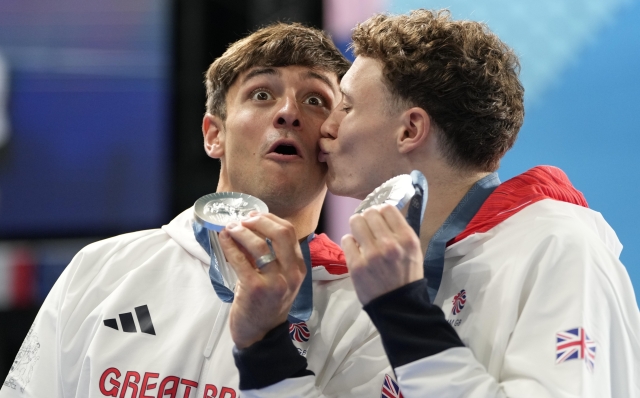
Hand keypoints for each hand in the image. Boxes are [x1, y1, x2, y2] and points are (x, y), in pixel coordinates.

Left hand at [218, 213, 305, 348]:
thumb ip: (273, 256)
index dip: (270, 218)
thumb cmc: (267, 304)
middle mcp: (291, 273)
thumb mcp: (279, 278)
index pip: (289, 232)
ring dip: (241, 232)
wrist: (260, 335)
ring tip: (230, 228)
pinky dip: (230, 246)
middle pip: (280, 232)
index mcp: (299, 267)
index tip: (254, 215)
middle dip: (258, 220)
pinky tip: (223, 240)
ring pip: (259, 244)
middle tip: (242, 219)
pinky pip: (241, 260)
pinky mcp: (255, 288)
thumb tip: (251, 227)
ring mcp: (275, 281)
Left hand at [342, 204, 423, 304]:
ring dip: (357, 227)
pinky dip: (350, 243)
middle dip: (367, 218)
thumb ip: (399, 231)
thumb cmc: (406, 276)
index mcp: (407, 239)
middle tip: (368, 228)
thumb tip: (381, 212)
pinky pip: (346, 240)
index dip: (381, 211)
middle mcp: (390, 244)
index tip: (379, 218)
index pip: (387, 208)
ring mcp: (371, 255)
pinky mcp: (356, 265)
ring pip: (355, 222)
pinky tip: (356, 250)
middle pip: (369, 213)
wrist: (398, 306)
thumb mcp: (413, 250)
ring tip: (360, 237)